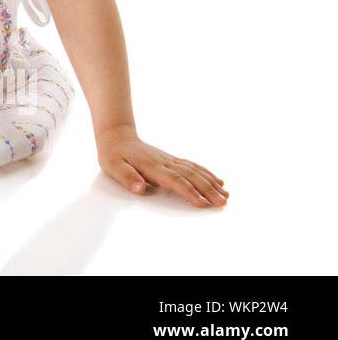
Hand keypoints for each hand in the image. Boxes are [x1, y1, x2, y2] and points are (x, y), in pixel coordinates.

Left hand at [95, 126, 227, 207]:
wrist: (117, 136)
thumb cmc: (114, 155)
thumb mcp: (113, 167)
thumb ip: (127, 178)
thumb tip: (139, 188)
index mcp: (152, 167)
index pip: (174, 181)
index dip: (188, 192)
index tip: (202, 202)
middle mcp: (165, 162)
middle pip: (190, 176)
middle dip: (208, 190)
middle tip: (222, 202)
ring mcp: (170, 160)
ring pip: (195, 171)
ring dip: (211, 183)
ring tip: (226, 195)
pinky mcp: (172, 160)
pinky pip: (193, 166)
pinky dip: (207, 173)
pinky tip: (218, 181)